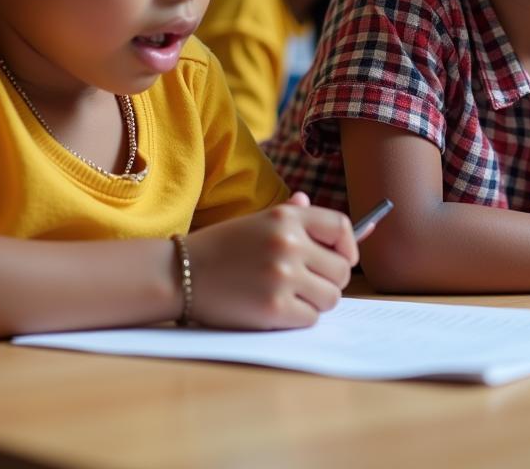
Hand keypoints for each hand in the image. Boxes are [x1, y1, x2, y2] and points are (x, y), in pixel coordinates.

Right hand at [184, 193, 357, 328]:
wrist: (180, 272)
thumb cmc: (222, 247)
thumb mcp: (258, 221)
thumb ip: (294, 217)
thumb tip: (325, 210)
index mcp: (287, 217)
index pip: (341, 228)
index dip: (348, 246)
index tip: (341, 258)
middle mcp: (288, 242)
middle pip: (341, 269)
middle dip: (329, 280)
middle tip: (307, 284)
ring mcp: (282, 276)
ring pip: (330, 297)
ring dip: (315, 302)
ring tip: (290, 296)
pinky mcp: (274, 308)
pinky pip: (310, 318)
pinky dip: (298, 319)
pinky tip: (275, 309)